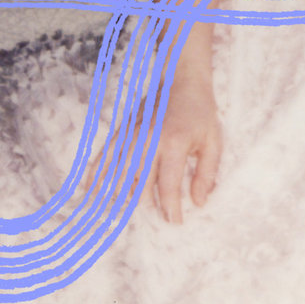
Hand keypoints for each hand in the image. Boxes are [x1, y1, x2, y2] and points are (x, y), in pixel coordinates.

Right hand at [87, 69, 222, 225]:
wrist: (182, 80)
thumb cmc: (200, 113)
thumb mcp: (213, 141)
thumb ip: (207, 173)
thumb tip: (198, 203)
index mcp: (174, 143)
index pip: (168, 187)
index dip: (171, 210)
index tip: (175, 223)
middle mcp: (149, 141)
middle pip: (141, 187)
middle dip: (149, 207)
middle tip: (157, 218)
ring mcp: (132, 136)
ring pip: (120, 176)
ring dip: (124, 197)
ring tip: (128, 212)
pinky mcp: (122, 131)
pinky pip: (104, 158)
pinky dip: (96, 176)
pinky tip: (91, 192)